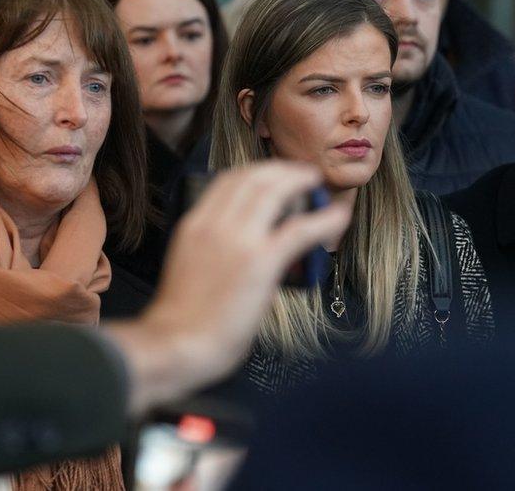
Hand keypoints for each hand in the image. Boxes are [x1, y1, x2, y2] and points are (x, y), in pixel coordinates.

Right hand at [105, 161, 350, 413]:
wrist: (175, 344)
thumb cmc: (181, 321)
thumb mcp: (189, 269)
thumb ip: (215, 253)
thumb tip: (244, 257)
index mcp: (194, 225)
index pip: (227, 181)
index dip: (256, 172)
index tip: (273, 174)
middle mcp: (215, 225)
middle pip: (253, 178)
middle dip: (282, 170)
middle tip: (302, 173)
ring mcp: (238, 240)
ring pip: (275, 192)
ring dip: (300, 182)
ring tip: (317, 182)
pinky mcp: (260, 262)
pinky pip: (300, 229)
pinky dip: (324, 219)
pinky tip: (339, 217)